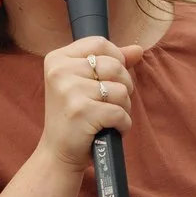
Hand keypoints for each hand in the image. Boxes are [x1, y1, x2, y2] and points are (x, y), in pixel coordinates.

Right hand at [36, 37, 143, 172]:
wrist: (58, 153)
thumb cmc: (75, 116)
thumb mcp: (86, 83)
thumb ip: (111, 62)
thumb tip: (138, 49)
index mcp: (57, 59)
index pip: (100, 43)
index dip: (116, 59)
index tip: (110, 78)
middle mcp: (60, 71)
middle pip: (114, 66)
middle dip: (123, 86)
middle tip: (110, 102)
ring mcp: (69, 91)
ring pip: (121, 90)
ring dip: (123, 108)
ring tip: (108, 118)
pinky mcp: (81, 111)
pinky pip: (120, 112)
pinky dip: (123, 124)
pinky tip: (110, 129)